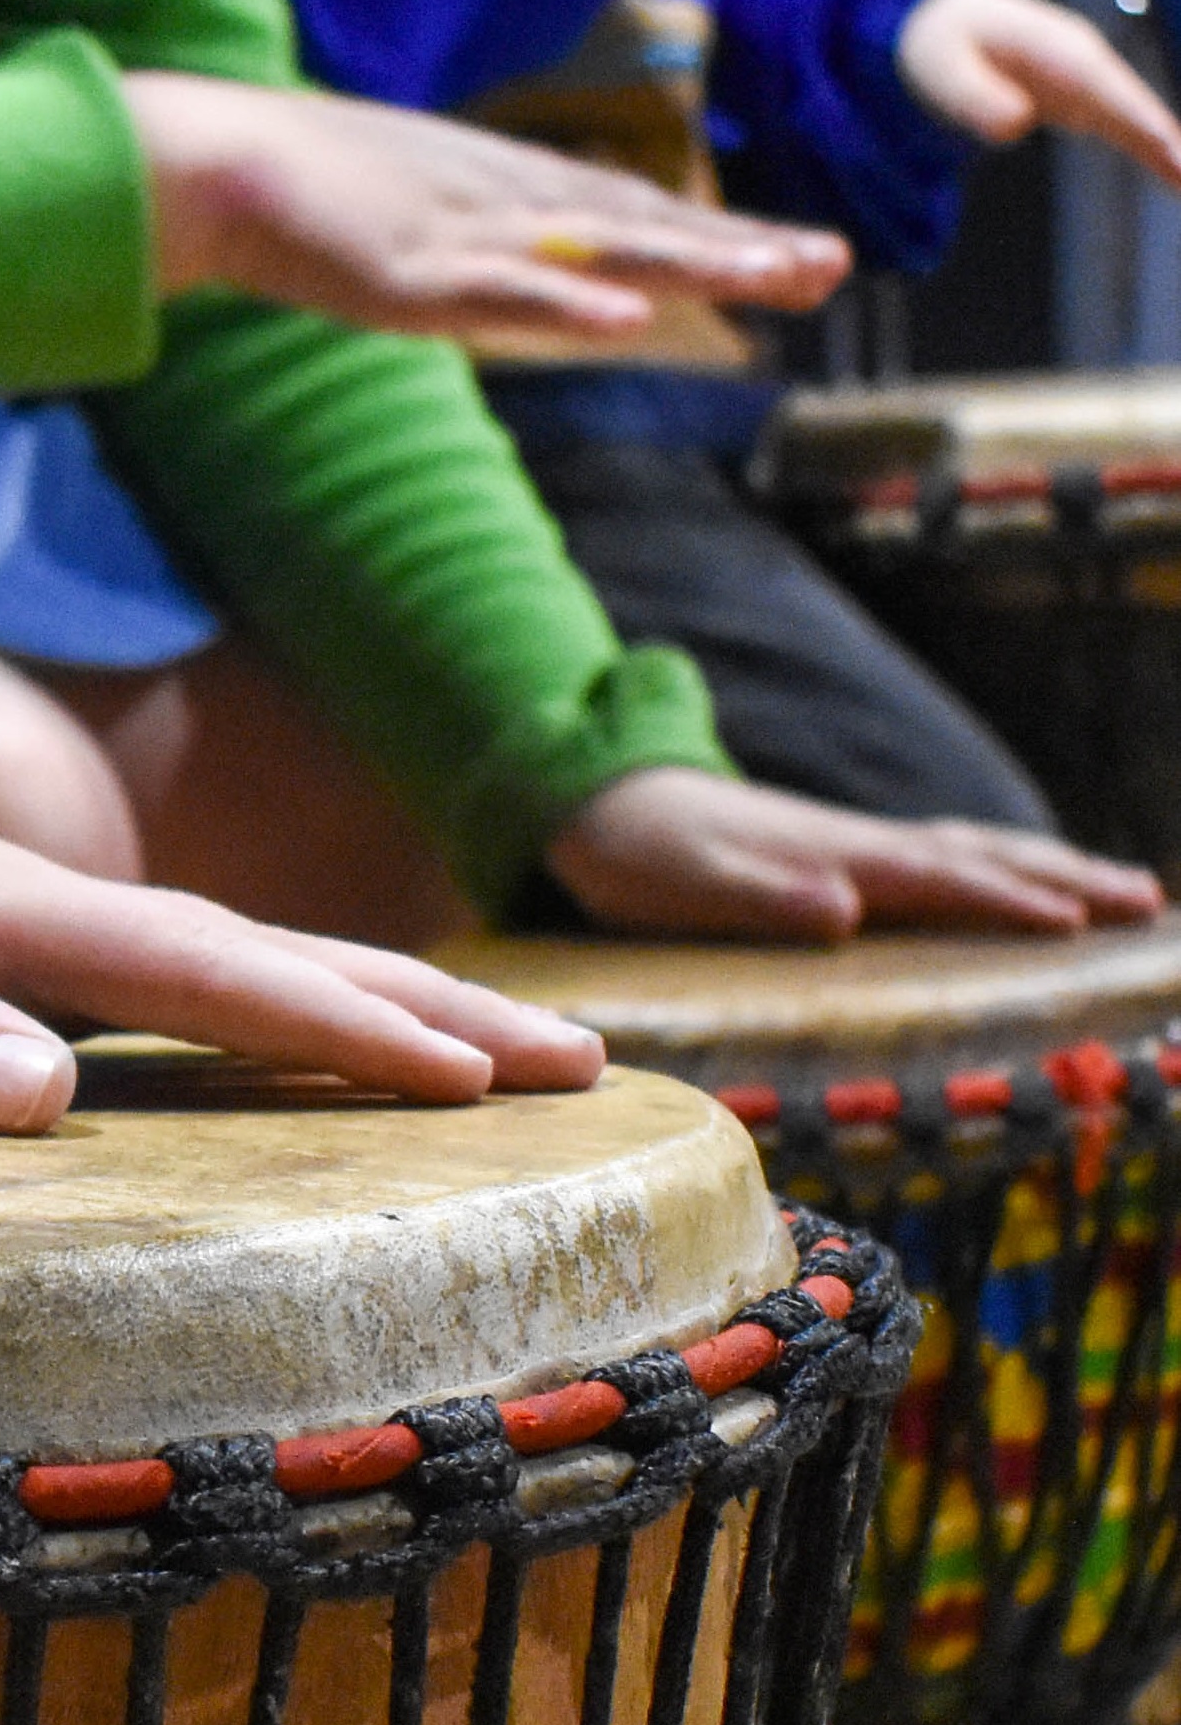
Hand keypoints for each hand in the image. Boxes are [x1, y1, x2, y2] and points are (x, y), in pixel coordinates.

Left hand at [0, 715, 607, 1125]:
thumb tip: (55, 1099)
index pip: (208, 973)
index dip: (349, 1030)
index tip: (486, 1079)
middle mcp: (34, 895)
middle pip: (270, 953)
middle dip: (429, 1009)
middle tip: (585, 1064)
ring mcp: (18, 907)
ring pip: (233, 958)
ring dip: (371, 1001)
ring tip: (492, 1053)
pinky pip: (164, 975)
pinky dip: (263, 1003)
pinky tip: (289, 1040)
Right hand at [120, 71, 846, 344]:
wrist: (219, 163)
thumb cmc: (301, 193)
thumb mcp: (407, 220)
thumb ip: (470, 250)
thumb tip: (512, 277)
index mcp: (507, 195)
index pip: (635, 218)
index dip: (723, 238)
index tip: (805, 255)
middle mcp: (507, 205)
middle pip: (643, 228)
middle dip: (739, 248)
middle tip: (832, 264)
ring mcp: (464, 236)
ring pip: (598, 251)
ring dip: (690, 262)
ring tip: (774, 275)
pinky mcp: (412, 272)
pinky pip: (500, 292)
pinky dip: (565, 301)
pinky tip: (628, 314)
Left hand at [544, 768, 1162, 940]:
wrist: (598, 799)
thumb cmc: (637, 854)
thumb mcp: (683, 882)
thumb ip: (760, 897)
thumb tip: (843, 908)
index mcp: (836, 857)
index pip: (940, 879)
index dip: (1006, 902)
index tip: (1076, 925)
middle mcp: (859, 846)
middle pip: (982, 856)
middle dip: (1066, 879)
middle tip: (1147, 905)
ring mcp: (854, 846)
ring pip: (973, 852)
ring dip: (1050, 870)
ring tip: (1126, 896)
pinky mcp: (840, 855)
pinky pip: (944, 862)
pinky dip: (999, 871)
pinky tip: (1019, 888)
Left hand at [898, 0, 1180, 191]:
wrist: (946, 20)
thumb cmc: (941, 45)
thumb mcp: (941, 71)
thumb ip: (974, 98)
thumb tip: (1016, 125)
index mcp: (1055, 49)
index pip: (1105, 88)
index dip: (1140, 119)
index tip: (1171, 149)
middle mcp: (1083, 61)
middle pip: (1133, 103)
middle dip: (1166, 138)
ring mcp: (1086, 78)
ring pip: (1134, 116)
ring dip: (1167, 149)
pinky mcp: (1079, 98)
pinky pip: (1121, 125)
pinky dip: (1149, 147)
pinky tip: (1174, 175)